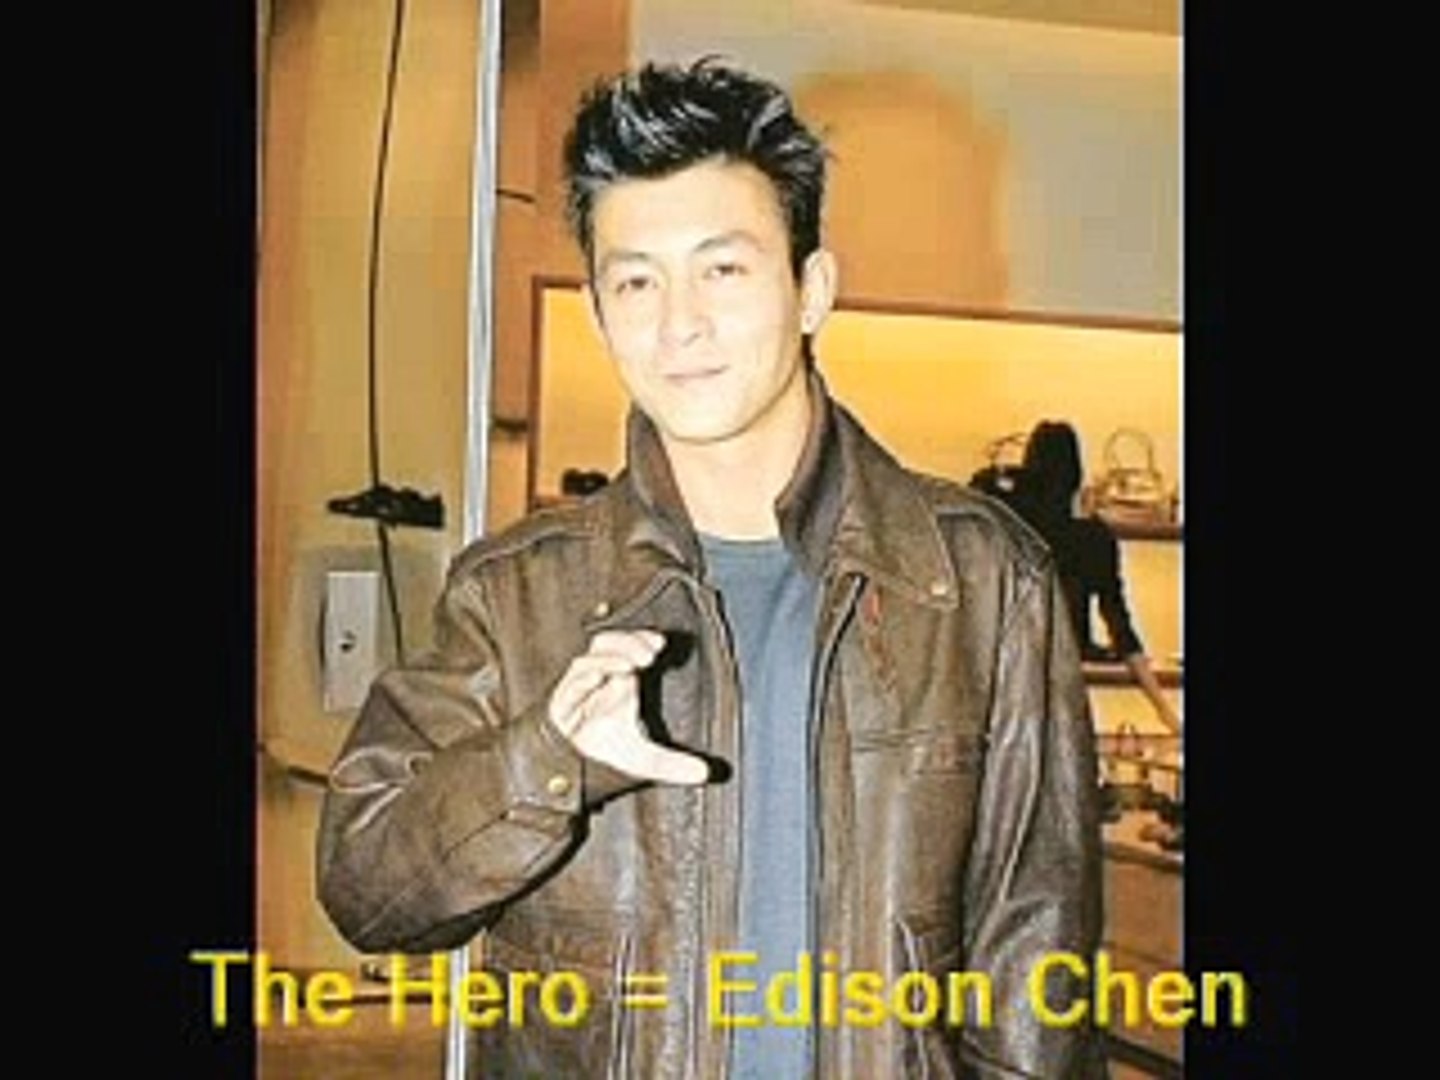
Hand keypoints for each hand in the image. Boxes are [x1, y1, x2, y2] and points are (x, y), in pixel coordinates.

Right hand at [548, 629, 708, 785]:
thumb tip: (706, 774)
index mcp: (617, 683)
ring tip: (631, 665)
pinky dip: (581, 681)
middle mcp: (596, 683)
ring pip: (586, 663)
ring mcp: (576, 694)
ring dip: (608, 659)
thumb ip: (673, 764)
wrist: (566, 778)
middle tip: (650, 654)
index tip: (660, 644)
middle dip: (627, 643)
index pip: (627, 647)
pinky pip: (567, 689)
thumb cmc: (601, 757)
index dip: (641, 639)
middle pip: (606, 645)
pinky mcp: (558, 710)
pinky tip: (597, 677)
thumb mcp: (644, 761)